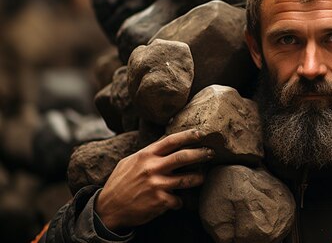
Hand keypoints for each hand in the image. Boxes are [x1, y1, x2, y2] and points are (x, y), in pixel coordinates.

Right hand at [95, 129, 213, 232]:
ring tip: (203, 176)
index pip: (171, 140)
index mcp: (146, 155)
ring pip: (188, 179)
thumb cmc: (120, 183)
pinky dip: (180, 201)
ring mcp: (157, 185)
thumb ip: (148, 153)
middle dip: (201, 153)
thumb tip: (166, 143)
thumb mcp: (130, 162)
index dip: (189, 135)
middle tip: (211, 153)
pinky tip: (177, 201)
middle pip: (184, 157)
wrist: (108, 208)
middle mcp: (152, 168)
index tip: (201, 133)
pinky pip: (179, 200)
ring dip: (199, 177)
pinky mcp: (160, 202)